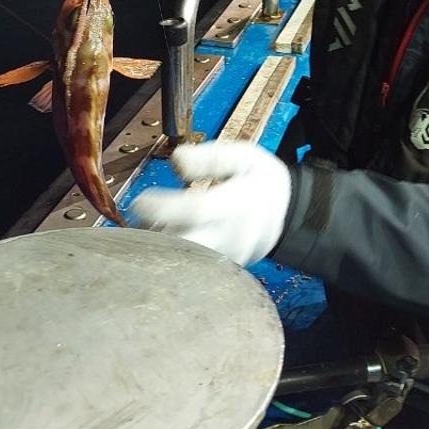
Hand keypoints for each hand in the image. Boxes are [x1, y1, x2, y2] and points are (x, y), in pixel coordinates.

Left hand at [131, 140, 290, 265]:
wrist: (289, 212)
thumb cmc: (260, 179)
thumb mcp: (244, 156)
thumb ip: (210, 157)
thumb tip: (177, 160)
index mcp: (238, 204)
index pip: (195, 211)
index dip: (162, 207)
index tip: (140, 201)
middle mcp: (234, 237)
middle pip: (186, 248)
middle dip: (154, 239)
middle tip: (139, 223)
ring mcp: (230, 259)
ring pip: (185, 266)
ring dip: (160, 251)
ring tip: (149, 231)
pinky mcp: (224, 272)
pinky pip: (192, 272)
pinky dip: (172, 260)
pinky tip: (163, 244)